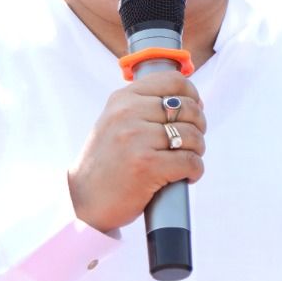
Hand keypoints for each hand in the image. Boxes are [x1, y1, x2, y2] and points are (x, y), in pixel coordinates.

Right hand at [68, 71, 205, 233]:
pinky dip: (195, 171)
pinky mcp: (147, 165)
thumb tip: (190, 100)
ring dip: (197, 151)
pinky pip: (190, 162)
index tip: (193, 111)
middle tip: (192, 143)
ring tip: (188, 161)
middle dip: (198, 127)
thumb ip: (142, 107)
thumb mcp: (114, 123)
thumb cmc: (106, 164)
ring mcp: (137, 139)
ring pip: (192, 136)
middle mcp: (128, 113)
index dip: (192, 96)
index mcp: (122, 99)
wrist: (82, 199)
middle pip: (188, 109)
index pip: (173, 81)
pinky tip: (186, 177)